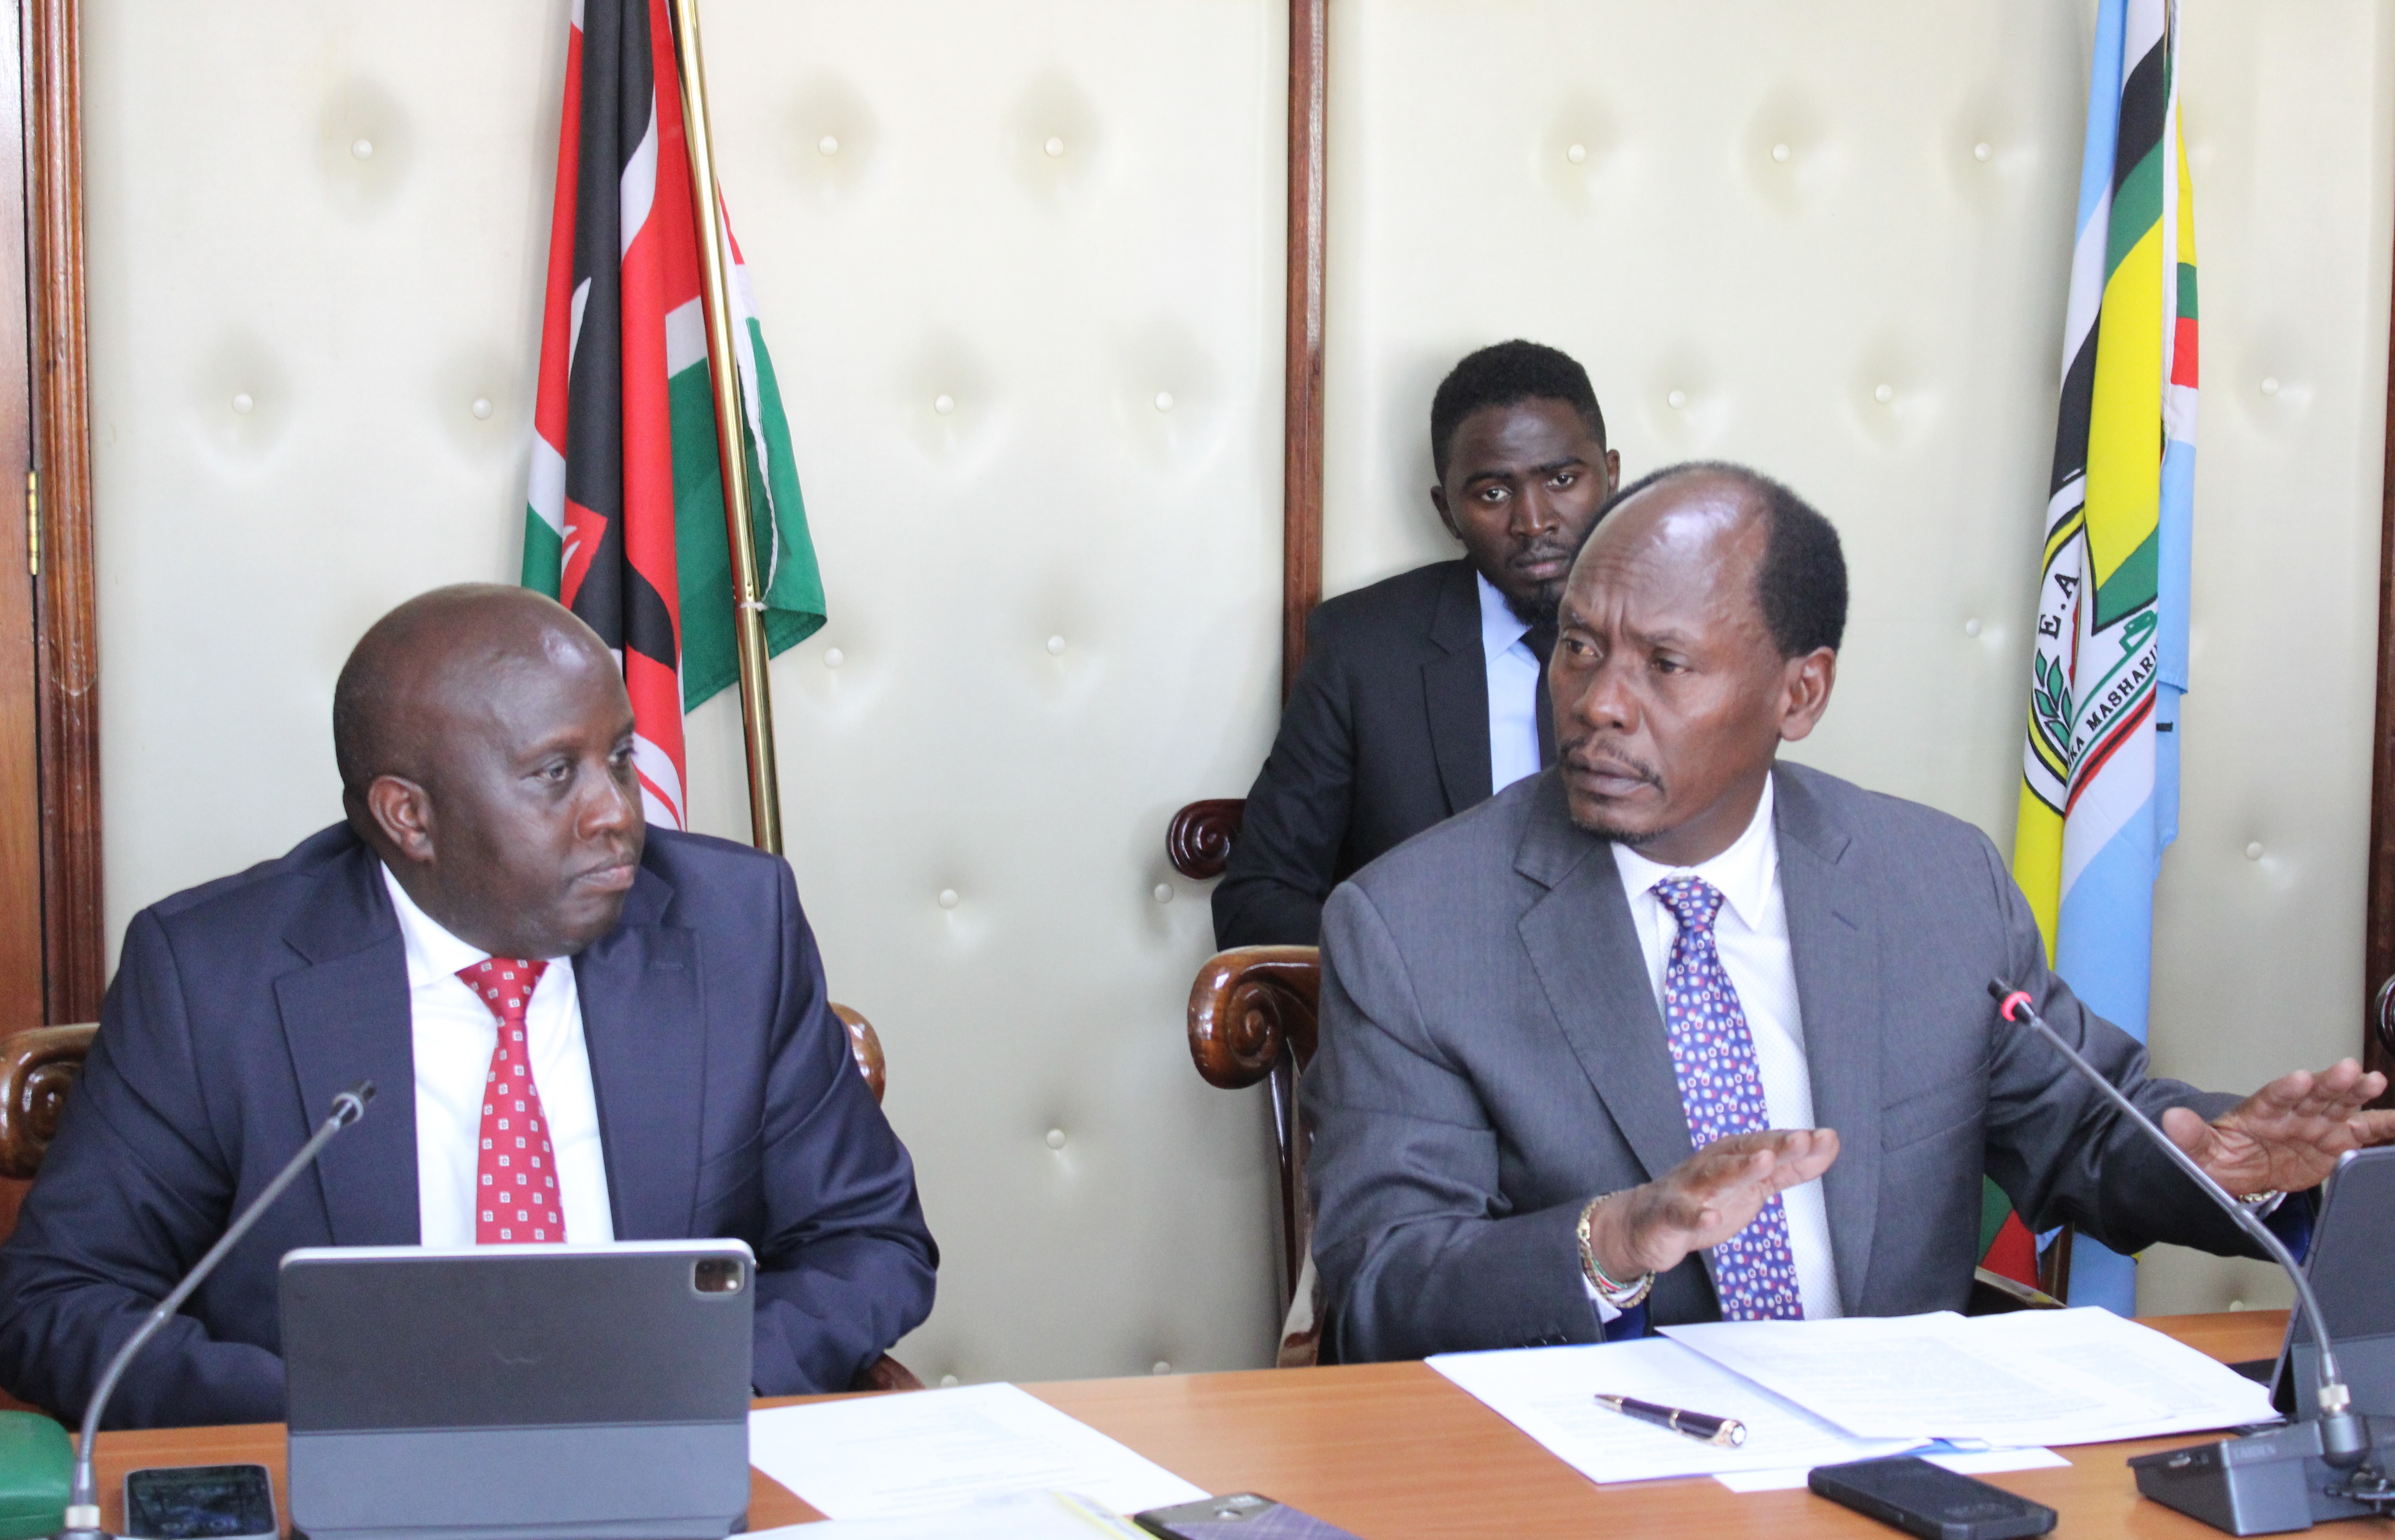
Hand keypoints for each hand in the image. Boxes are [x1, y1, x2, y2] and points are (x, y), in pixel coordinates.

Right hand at [1587, 1128, 1838, 1282]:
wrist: (1646, 1224)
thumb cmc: (1705, 1198)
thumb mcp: (1753, 1183)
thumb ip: (1790, 1167)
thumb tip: (1829, 1145)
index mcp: (1732, 1155)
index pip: (1767, 1144)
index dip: (1795, 1143)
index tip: (1826, 1138)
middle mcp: (1712, 1165)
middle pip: (1745, 1153)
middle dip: (1773, 1146)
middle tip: (1801, 1139)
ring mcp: (1690, 1188)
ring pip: (1716, 1175)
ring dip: (1739, 1168)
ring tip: (1763, 1162)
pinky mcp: (1670, 1214)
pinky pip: (1684, 1214)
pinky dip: (1697, 1215)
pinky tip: (1710, 1217)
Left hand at [2160, 1059, 2394, 1197]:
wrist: (2245, 1173)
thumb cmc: (2225, 1155)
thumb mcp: (2201, 1150)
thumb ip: (2190, 1135)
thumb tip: (2171, 1119)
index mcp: (2261, 1111)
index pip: (2273, 1096)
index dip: (2285, 1088)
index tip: (2297, 1078)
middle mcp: (2293, 1111)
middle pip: (2312, 1094)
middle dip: (2328, 1082)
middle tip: (2347, 1070)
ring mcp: (2318, 1123)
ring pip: (2340, 1104)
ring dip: (2356, 1093)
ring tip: (2372, 1081)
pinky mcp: (2338, 1140)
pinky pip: (2365, 1130)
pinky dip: (2384, 1124)